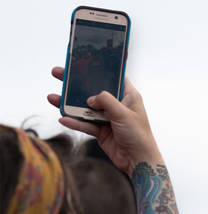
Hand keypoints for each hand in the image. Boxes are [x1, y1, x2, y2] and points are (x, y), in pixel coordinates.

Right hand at [47, 66, 162, 175]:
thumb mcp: (123, 114)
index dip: (98, 70)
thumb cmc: (138, 135)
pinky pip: (85, 124)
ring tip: (52, 97)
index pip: (113, 78)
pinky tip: (62, 118)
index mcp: (128, 95)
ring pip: (86, 108)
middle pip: (94, 91)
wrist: (138, 160)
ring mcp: (108, 118)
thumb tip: (90, 98)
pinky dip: (74, 122)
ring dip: (70, 104)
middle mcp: (117, 105)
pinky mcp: (101, 131)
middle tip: (59, 74)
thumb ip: (107, 102)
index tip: (82, 63)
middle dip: (76, 84)